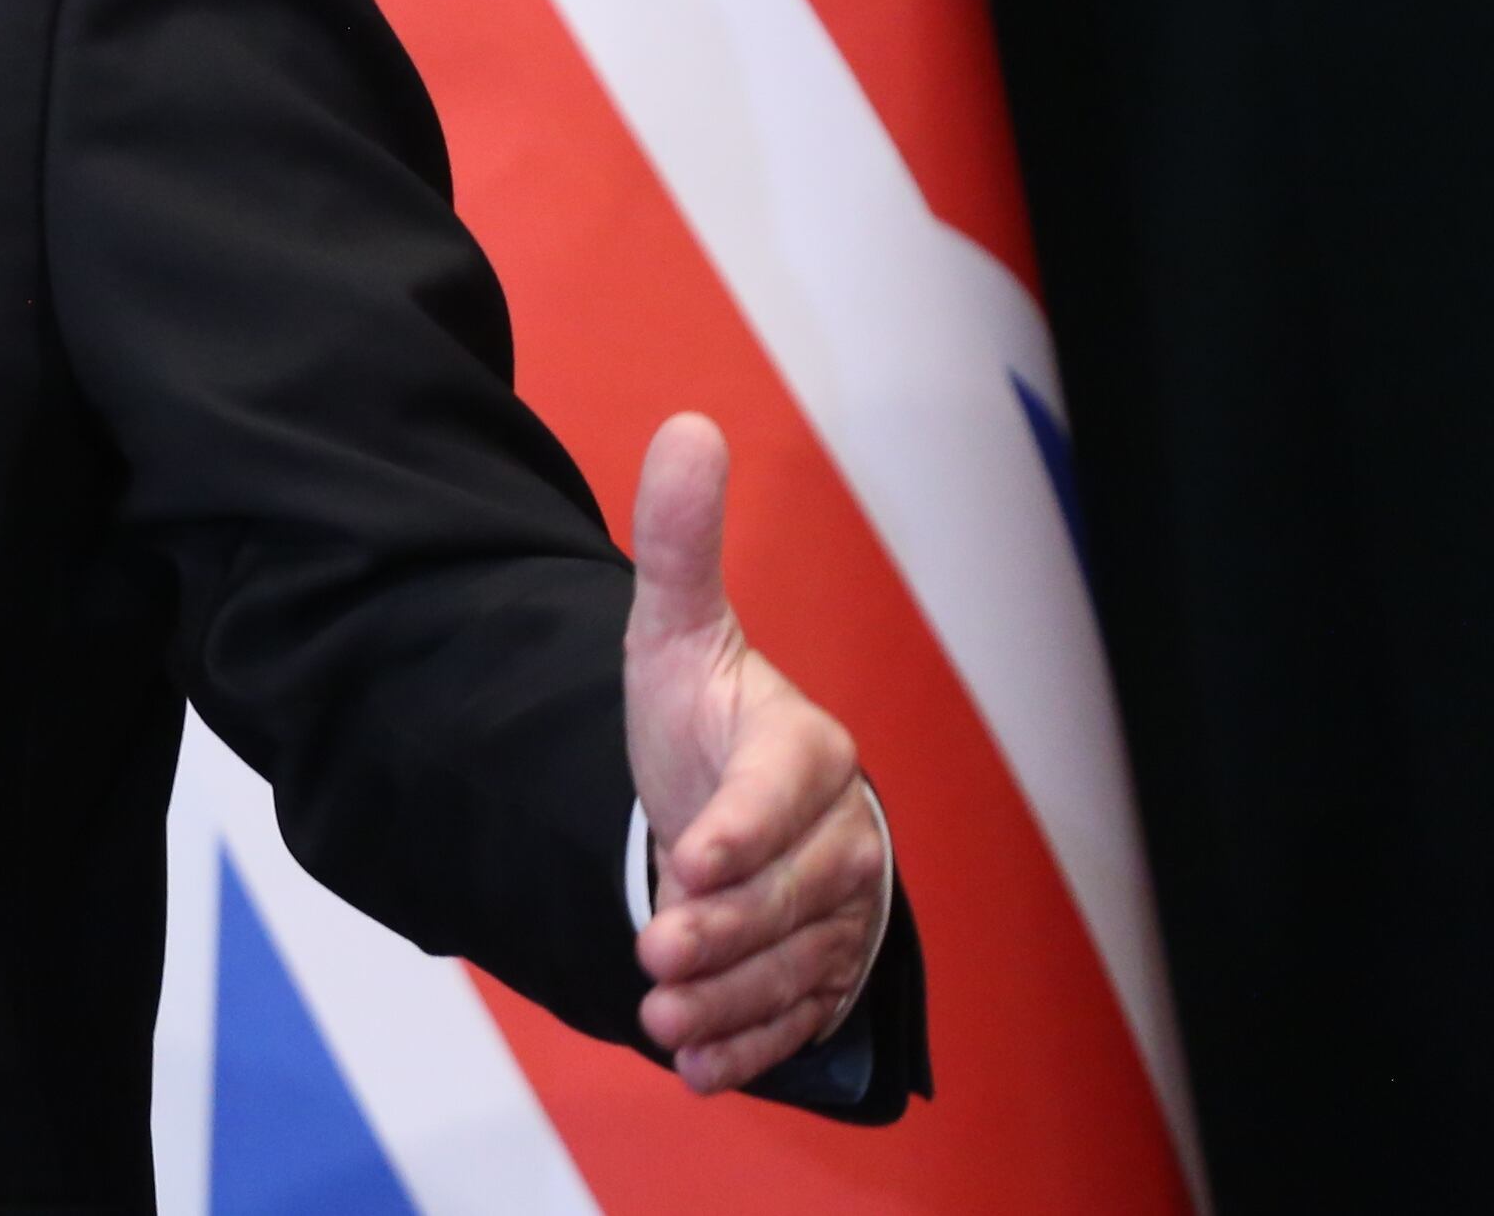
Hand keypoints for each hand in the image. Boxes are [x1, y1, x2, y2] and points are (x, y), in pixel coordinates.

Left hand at [620, 412, 891, 1091]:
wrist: (724, 799)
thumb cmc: (702, 718)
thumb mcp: (675, 633)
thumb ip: (678, 545)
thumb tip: (689, 427)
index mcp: (808, 750)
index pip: (785, 792)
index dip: (742, 831)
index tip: (689, 863)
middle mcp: (841, 836)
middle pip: (792, 893)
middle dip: (724, 931)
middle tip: (652, 950)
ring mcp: (841, 911)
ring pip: (797, 963)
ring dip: (731, 999)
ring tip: (660, 1019)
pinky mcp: (829, 971)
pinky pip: (802, 1014)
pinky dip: (752, 1045)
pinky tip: (699, 1066)